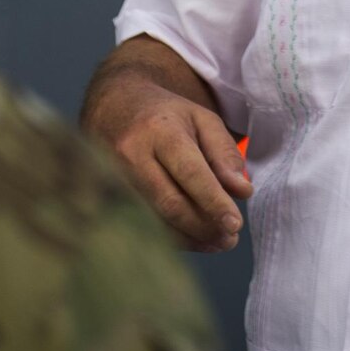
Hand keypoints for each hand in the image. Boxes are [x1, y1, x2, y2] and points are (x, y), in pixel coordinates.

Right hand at [84, 66, 251, 251]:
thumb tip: (242, 191)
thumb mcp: (202, 120)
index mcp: (160, 131)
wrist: (112, 108)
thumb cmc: (165, 116)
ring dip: (190, 238)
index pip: (190, 172)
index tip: (235, 224)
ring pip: (155, 220)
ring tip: (218, 242)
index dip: (213, 202)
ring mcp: (115, 179)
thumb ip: (225, 153)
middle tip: (231, 238)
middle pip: (170, 203)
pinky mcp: (107, 197)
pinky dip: (172, 238)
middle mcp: (132, 155)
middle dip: (204, 226)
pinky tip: (194, 239)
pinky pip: (142, 225)